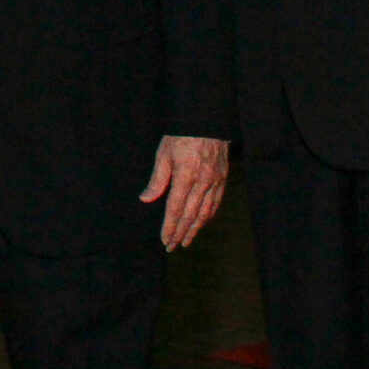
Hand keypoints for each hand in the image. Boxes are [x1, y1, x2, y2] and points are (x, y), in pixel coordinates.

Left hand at [140, 135, 229, 249]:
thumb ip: (157, 180)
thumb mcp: (163, 154)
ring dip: (195, 229)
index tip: (165, 240)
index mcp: (185, 176)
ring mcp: (215, 181)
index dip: (170, 227)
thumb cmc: (181, 135)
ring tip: (187, 240)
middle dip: (181, 233)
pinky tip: (202, 222)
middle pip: (191, 215)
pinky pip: (216, 202)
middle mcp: (203, 182)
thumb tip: (146, 199)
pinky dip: (208, 216)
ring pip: (205, 212)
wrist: (206, 121)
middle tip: (173, 247)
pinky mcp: (222, 178)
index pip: (176, 209)